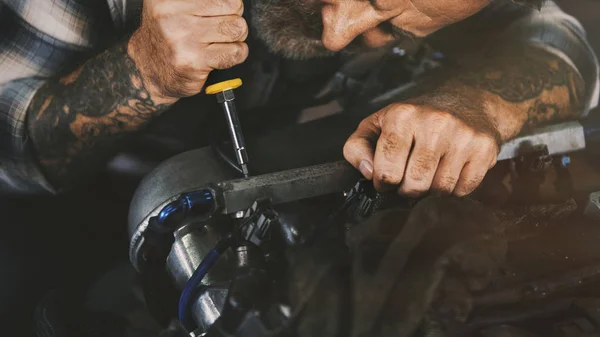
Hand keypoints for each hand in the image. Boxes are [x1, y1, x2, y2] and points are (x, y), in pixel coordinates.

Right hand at [129, 0, 248, 101]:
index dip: (226, 4)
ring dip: (234, 38)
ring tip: (217, 42)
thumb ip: (204, 1)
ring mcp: (183, 39)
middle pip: (234, 6)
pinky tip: (219, 55)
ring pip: (237, 28)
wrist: (149, 69)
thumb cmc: (169, 34)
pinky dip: (235, 54)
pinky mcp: (194, 62)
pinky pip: (236, 52)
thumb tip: (236, 0)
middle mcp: (171, 14)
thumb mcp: (174, 5)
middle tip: (217, 29)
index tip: (216, 13)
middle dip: (232, 19)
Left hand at [343, 103, 499, 196]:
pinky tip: (451, 168)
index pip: (386, 171)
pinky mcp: (484, 148)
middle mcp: (434, 123)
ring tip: (431, 170)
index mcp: (402, 116)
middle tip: (409, 176)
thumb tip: (367, 172)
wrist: (467, 100)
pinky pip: (463, 189)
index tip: (386, 177)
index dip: (383, 182)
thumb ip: (357, 147)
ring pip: (440, 190)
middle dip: (408, 188)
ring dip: (432, 188)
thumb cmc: (415, 118)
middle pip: (414, 185)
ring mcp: (462, 135)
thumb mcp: (377, 123)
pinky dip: (455, 188)